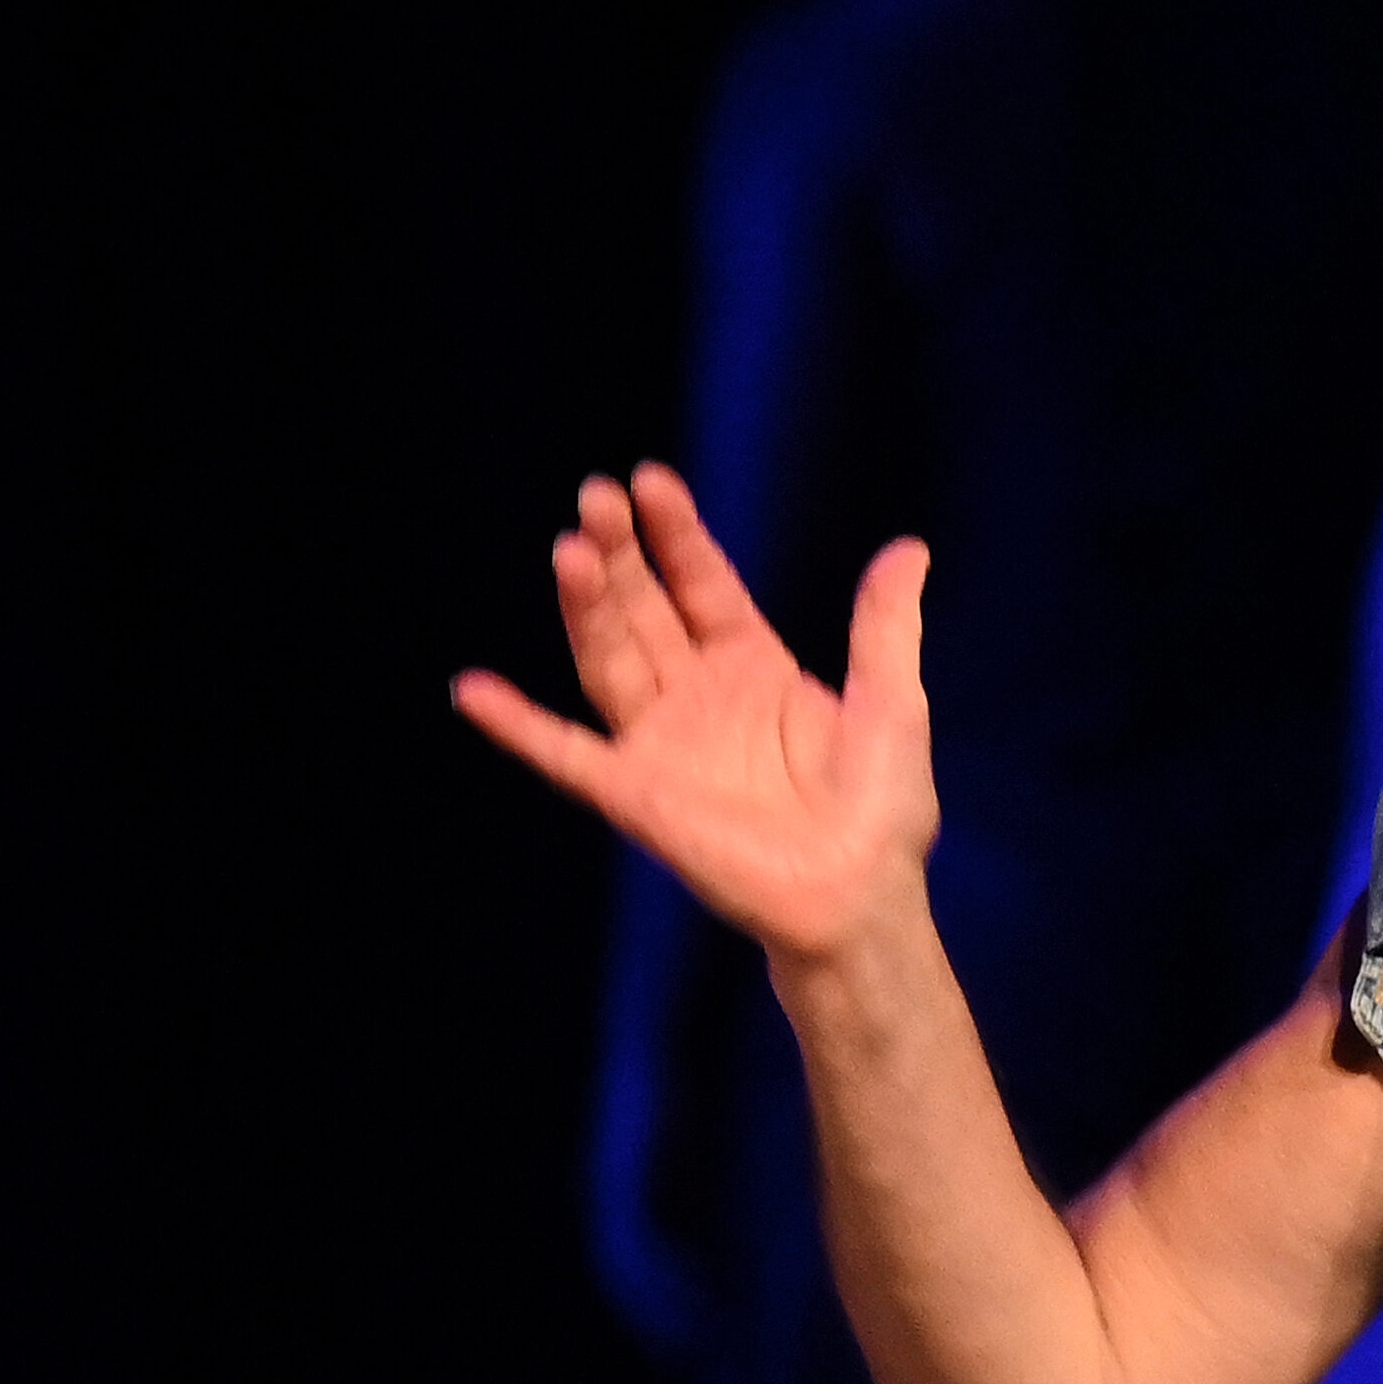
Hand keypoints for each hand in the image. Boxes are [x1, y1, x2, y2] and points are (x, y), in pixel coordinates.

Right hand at [453, 465, 939, 974]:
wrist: (862, 902)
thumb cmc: (883, 812)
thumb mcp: (891, 705)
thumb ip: (882, 628)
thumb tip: (908, 549)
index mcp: (752, 668)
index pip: (701, 585)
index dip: (676, 535)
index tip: (650, 481)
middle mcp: (698, 697)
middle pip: (645, 611)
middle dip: (620, 555)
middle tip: (595, 497)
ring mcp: (662, 743)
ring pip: (608, 661)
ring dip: (585, 608)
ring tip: (570, 550)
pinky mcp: (637, 796)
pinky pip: (567, 756)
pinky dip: (519, 727)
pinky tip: (474, 692)